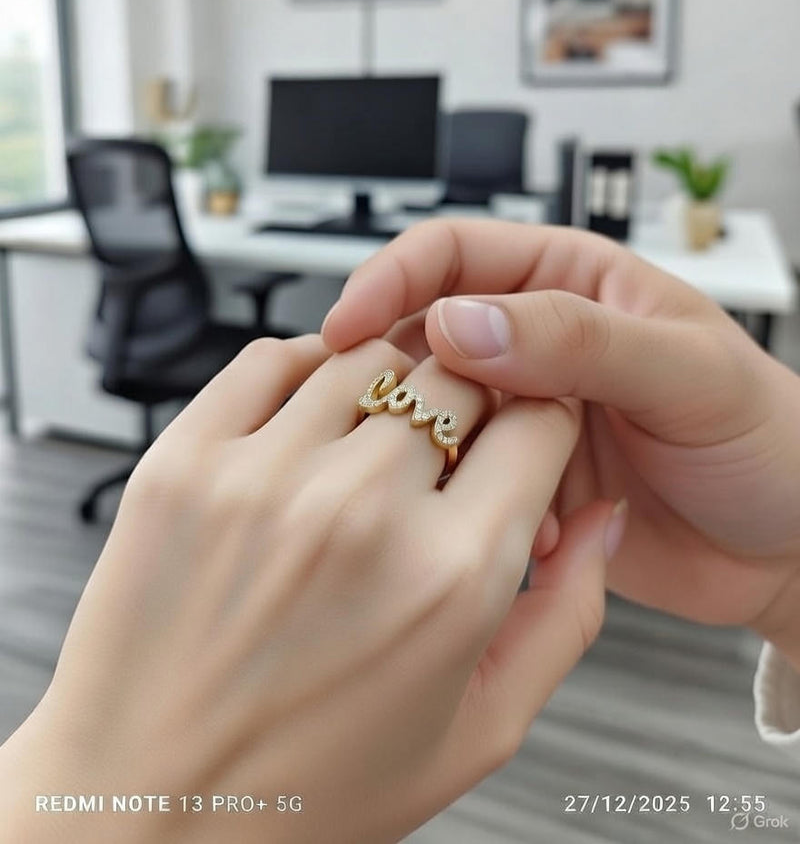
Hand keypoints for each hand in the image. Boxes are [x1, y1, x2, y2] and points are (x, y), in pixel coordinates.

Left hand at [2, 332, 620, 843]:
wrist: (146, 808)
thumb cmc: (309, 785)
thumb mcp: (480, 730)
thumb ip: (566, 615)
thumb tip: (602, 517)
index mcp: (449, 579)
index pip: (538, 421)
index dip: (543, 420)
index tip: (523, 434)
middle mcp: (358, 512)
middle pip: (459, 373)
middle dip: (474, 399)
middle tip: (451, 443)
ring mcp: (262, 478)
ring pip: (367, 356)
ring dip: (390, 383)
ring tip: (375, 439)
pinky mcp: (183, 463)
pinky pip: (267, 359)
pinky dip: (305, 366)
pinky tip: (310, 416)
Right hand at [322, 220, 799, 669]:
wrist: (790, 546)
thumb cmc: (766, 439)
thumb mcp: (686, 372)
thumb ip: (576, 338)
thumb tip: (460, 323)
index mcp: (571, 282)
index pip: (454, 254)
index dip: (392, 279)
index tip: (347, 324)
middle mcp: (538, 343)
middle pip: (426, 334)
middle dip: (402, 376)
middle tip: (392, 422)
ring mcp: (527, 413)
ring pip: (438, 415)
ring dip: (443, 452)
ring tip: (478, 486)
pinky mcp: (525, 480)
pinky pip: (465, 483)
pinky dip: (475, 508)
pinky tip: (527, 534)